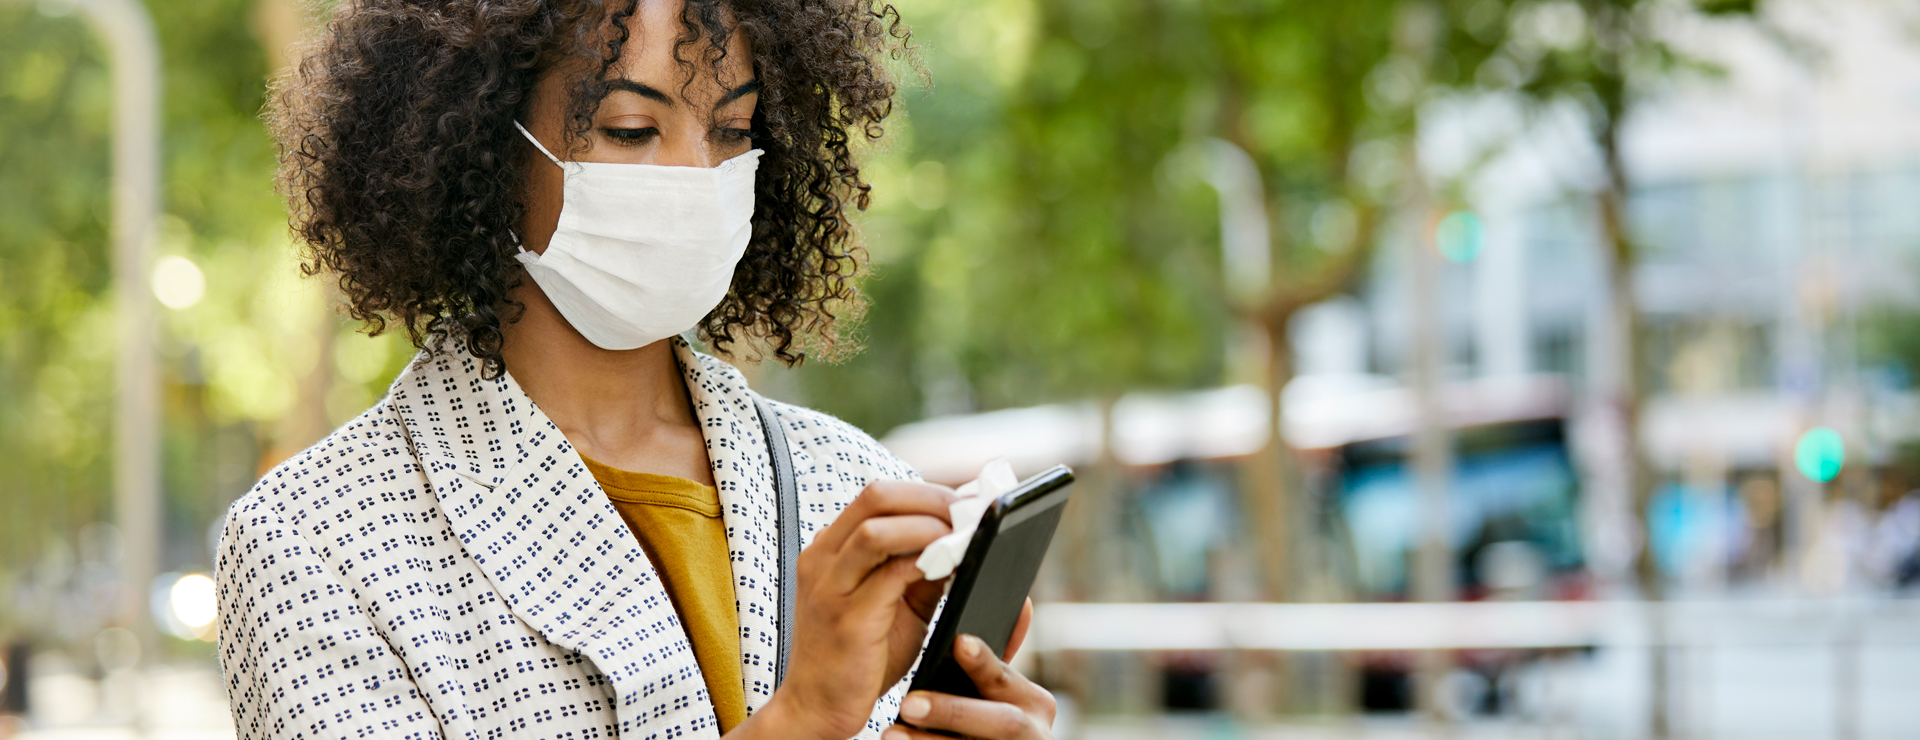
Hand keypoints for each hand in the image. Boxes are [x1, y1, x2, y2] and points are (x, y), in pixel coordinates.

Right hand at [754, 480, 955, 739]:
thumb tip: (963, 538)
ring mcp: (830, 588)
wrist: (818, 707)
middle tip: (968, 513)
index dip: (925, 491)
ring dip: (928, 526)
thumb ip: (919, 569)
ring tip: (961, 536)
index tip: (963, 500)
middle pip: (876, 497)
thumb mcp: (892, 602)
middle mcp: (822, 559)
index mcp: (829, 548)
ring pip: (876, 529)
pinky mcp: (847, 619)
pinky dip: (925, 563)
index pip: (877, 495)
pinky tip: (950, 567)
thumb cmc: (858, 656)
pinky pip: (889, 576)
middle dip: (931, 499)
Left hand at [886, 633, 1055, 739]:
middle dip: (953, 710)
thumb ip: (1000, 657)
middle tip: (910, 703)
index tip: (958, 642)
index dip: (983, 662)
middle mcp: (1032, 732)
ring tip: (892, 733)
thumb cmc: (992, 726)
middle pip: (999, 720)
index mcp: (1033, 701)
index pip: (1004, 677)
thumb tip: (1021, 601)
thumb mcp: (1004, 694)